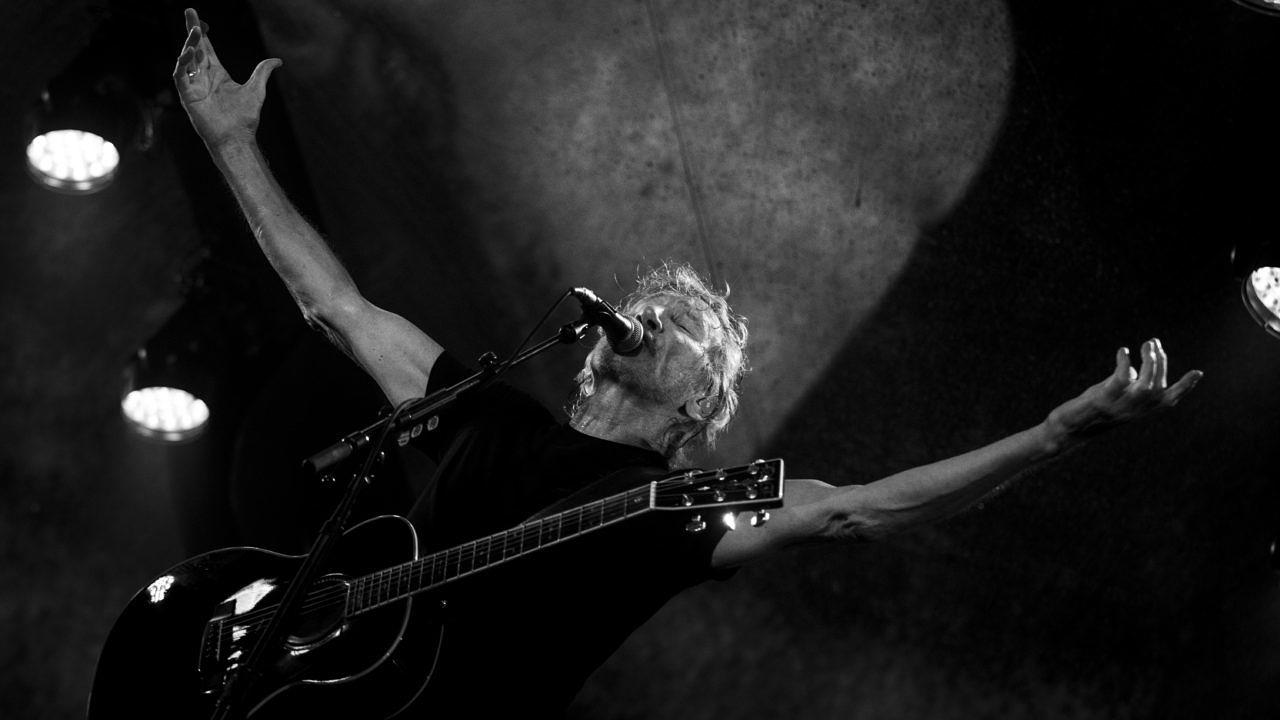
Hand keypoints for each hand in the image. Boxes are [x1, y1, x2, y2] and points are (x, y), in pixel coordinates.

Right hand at [172, 8, 281, 147]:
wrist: (237, 138)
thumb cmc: (245, 117)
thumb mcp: (256, 89)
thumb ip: (262, 72)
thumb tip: (278, 60)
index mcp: (217, 74)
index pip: (206, 48)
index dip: (202, 33)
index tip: (199, 17)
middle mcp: (203, 77)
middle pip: (195, 48)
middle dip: (192, 30)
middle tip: (190, 12)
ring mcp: (194, 86)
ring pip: (186, 58)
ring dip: (189, 44)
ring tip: (196, 30)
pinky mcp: (188, 96)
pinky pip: (180, 76)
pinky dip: (182, 63)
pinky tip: (188, 52)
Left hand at [1044, 338, 1201, 446]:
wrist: (1069, 430)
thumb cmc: (1092, 411)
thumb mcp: (1116, 399)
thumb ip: (1129, 386)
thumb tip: (1135, 371)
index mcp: (1141, 411)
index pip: (1169, 400)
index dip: (1185, 387)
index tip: (1198, 372)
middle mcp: (1135, 411)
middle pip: (1158, 387)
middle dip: (1160, 362)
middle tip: (1153, 342)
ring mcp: (1120, 406)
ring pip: (1146, 385)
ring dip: (1150, 362)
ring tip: (1147, 344)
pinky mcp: (1104, 399)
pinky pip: (1121, 380)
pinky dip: (1125, 363)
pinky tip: (1123, 351)